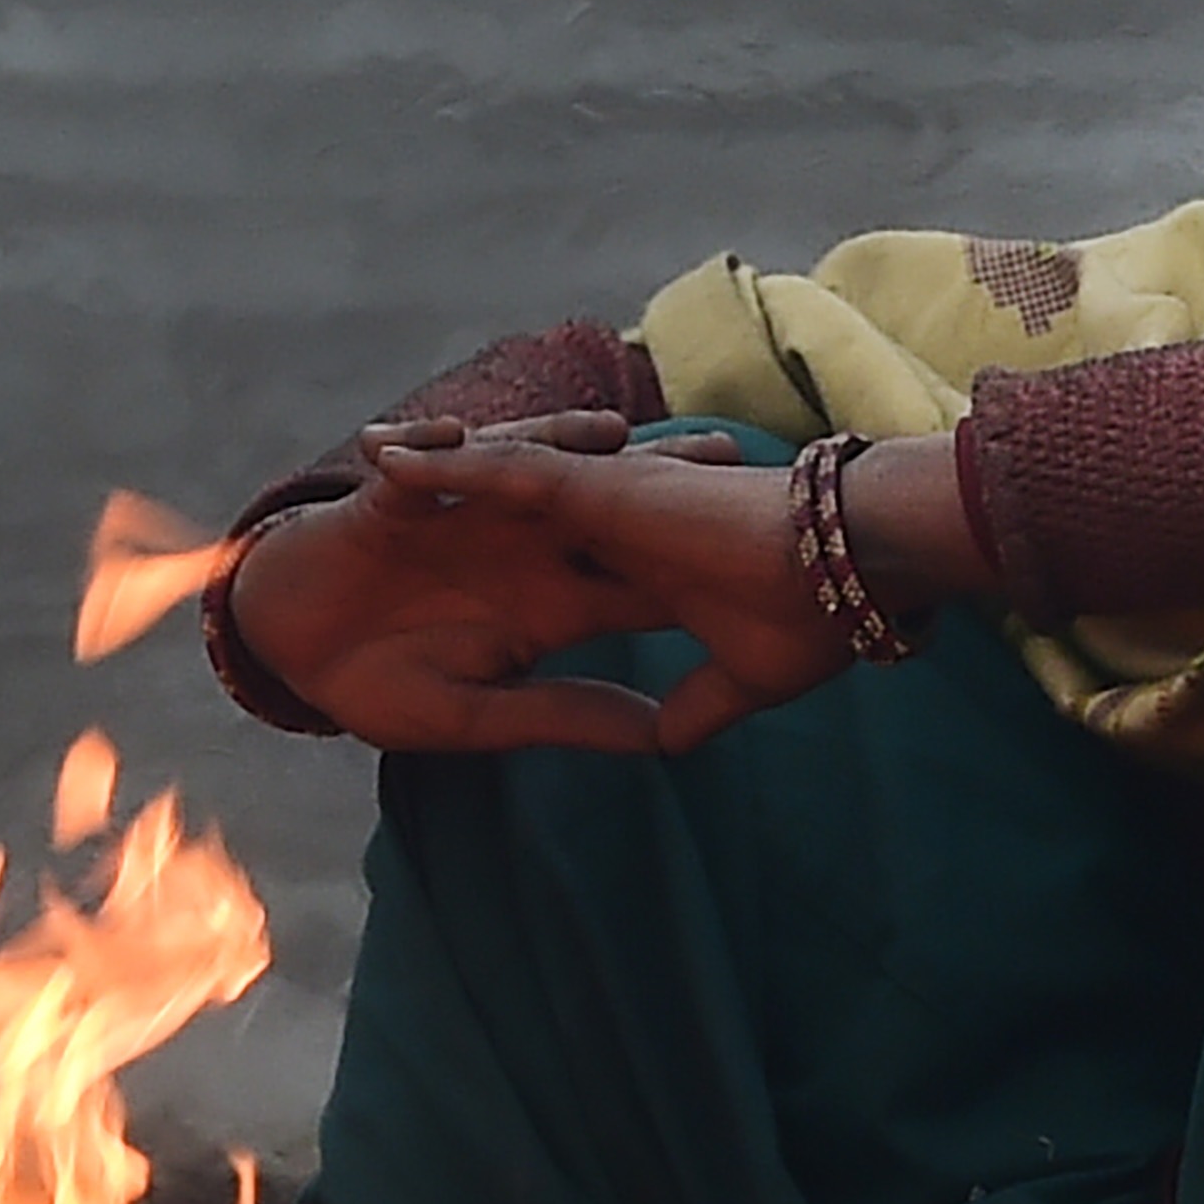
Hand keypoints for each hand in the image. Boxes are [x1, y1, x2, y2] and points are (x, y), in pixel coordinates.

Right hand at [224, 413, 741, 753]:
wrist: (295, 652)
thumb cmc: (384, 684)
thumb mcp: (481, 717)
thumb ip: (566, 715)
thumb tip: (660, 739)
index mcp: (551, 603)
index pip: (636, 580)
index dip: (698, 569)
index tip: (767, 561)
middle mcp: (520, 550)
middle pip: (602, 505)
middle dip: (658, 476)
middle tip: (728, 454)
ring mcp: (463, 520)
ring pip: (525, 471)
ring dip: (561, 446)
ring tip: (604, 432)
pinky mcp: (395, 502)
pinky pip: (420, 470)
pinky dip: (435, 450)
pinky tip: (460, 436)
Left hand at [346, 425, 998, 751]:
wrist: (846, 573)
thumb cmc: (812, 623)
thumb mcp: (739, 682)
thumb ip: (694, 707)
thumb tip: (662, 744)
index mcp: (637, 579)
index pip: (556, 584)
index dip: (502, 594)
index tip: (445, 617)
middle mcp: (609, 530)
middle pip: (508, 523)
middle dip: (445, 527)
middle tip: (375, 536)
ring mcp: (600, 501)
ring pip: (493, 482)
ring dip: (426, 478)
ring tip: (357, 479)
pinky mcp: (596, 483)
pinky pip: (496, 467)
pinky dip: (438, 462)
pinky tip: (379, 459)